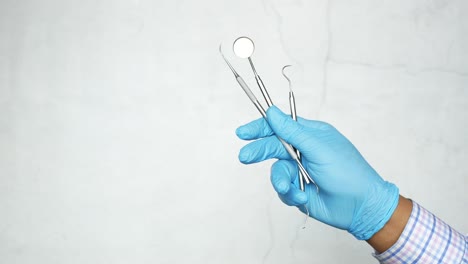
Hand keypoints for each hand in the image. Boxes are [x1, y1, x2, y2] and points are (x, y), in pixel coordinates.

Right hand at [236, 106, 398, 239]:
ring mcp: (300, 171)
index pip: (280, 126)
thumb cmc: (347, 171)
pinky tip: (303, 196)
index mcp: (310, 135)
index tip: (243, 132)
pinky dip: (291, 193)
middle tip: (245, 156)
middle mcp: (303, 151)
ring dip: (281, 180)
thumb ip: (292, 131)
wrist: (360, 206)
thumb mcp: (318, 148)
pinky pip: (283, 190)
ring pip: (276, 172)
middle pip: (272, 147)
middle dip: (259, 151)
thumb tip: (272, 112)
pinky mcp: (298, 189)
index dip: (260, 127)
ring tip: (289, 187)